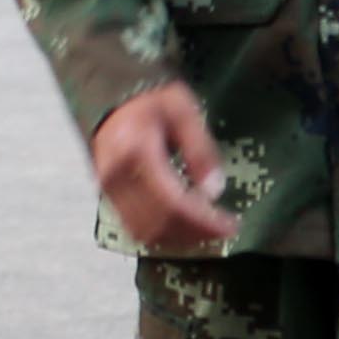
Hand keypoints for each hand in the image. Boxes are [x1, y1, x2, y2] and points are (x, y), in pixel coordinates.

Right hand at [90, 82, 231, 252]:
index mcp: (135, 153)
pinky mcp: (108, 197)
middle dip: (195, 234)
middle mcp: (116, 178)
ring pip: (144, 231)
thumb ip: (201, 150)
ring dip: (179, 238)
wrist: (111, 100)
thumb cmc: (151, 102)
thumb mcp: (184, 112)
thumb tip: (214, 191)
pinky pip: (135, 226)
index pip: (171, 202)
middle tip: (225, 230)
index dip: (202, 221)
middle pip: (158, 223)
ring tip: (209, 231)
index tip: (230, 226)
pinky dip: (163, 233)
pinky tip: (185, 227)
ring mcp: (108, 190)